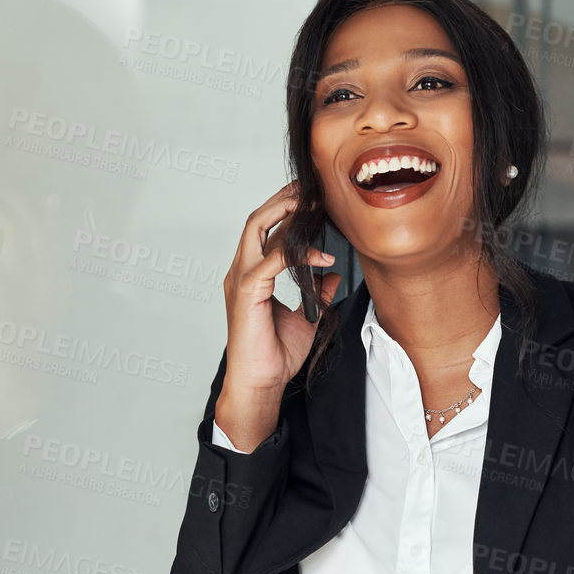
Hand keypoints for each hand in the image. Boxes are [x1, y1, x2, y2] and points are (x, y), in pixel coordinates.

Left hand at [0, 181, 55, 429]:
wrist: (25, 378)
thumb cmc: (32, 350)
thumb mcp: (50, 318)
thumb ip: (49, 290)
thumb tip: (48, 272)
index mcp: (60, 280)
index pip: (58, 234)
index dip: (50, 210)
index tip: (48, 195)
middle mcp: (46, 272)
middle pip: (33, 218)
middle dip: (14, 196)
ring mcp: (22, 278)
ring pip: (9, 224)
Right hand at [217, 182, 340, 445]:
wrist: (261, 383)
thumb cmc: (275, 355)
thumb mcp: (306, 318)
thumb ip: (317, 292)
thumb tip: (332, 275)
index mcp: (252, 275)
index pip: (265, 230)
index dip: (287, 211)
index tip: (313, 201)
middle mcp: (242, 271)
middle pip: (256, 219)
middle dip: (283, 199)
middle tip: (312, 189)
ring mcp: (241, 279)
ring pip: (256, 228)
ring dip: (284, 211)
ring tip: (311, 204)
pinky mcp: (246, 292)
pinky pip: (272, 260)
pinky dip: (298, 254)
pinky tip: (322, 258)